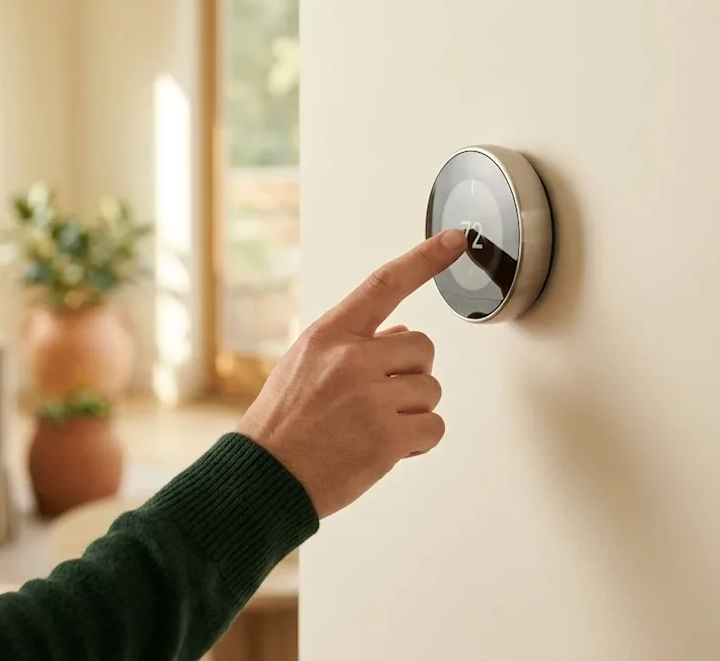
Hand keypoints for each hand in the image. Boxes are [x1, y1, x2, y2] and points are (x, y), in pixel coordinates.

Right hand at [237, 229, 467, 518]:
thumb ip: (351, 345)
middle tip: (379, 400)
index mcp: (329, 335)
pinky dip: (418, 443)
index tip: (456, 239)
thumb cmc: (282, 425)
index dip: (425, 258)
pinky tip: (387, 448)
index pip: (384, 284)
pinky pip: (433, 428)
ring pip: (430, 391)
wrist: (263, 479)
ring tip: (372, 428)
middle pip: (423, 348)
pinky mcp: (386, 438)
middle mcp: (351, 359)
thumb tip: (400, 334)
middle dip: (411, 374)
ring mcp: (370, 398)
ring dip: (412, 412)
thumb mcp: (304, 366)